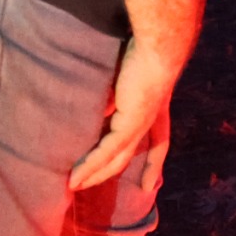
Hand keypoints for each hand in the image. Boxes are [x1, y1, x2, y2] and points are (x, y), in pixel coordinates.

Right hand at [69, 40, 180, 191]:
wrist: (157, 47)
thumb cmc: (142, 48)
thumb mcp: (124, 76)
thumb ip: (114, 95)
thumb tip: (101, 107)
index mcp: (158, 105)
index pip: (160, 139)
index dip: (156, 159)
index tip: (154, 181)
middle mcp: (153, 119)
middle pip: (148, 152)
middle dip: (140, 171)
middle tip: (128, 188)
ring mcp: (142, 125)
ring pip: (119, 158)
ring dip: (97, 173)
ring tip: (76, 185)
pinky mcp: (129, 126)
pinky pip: (107, 152)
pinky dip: (90, 166)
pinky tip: (75, 178)